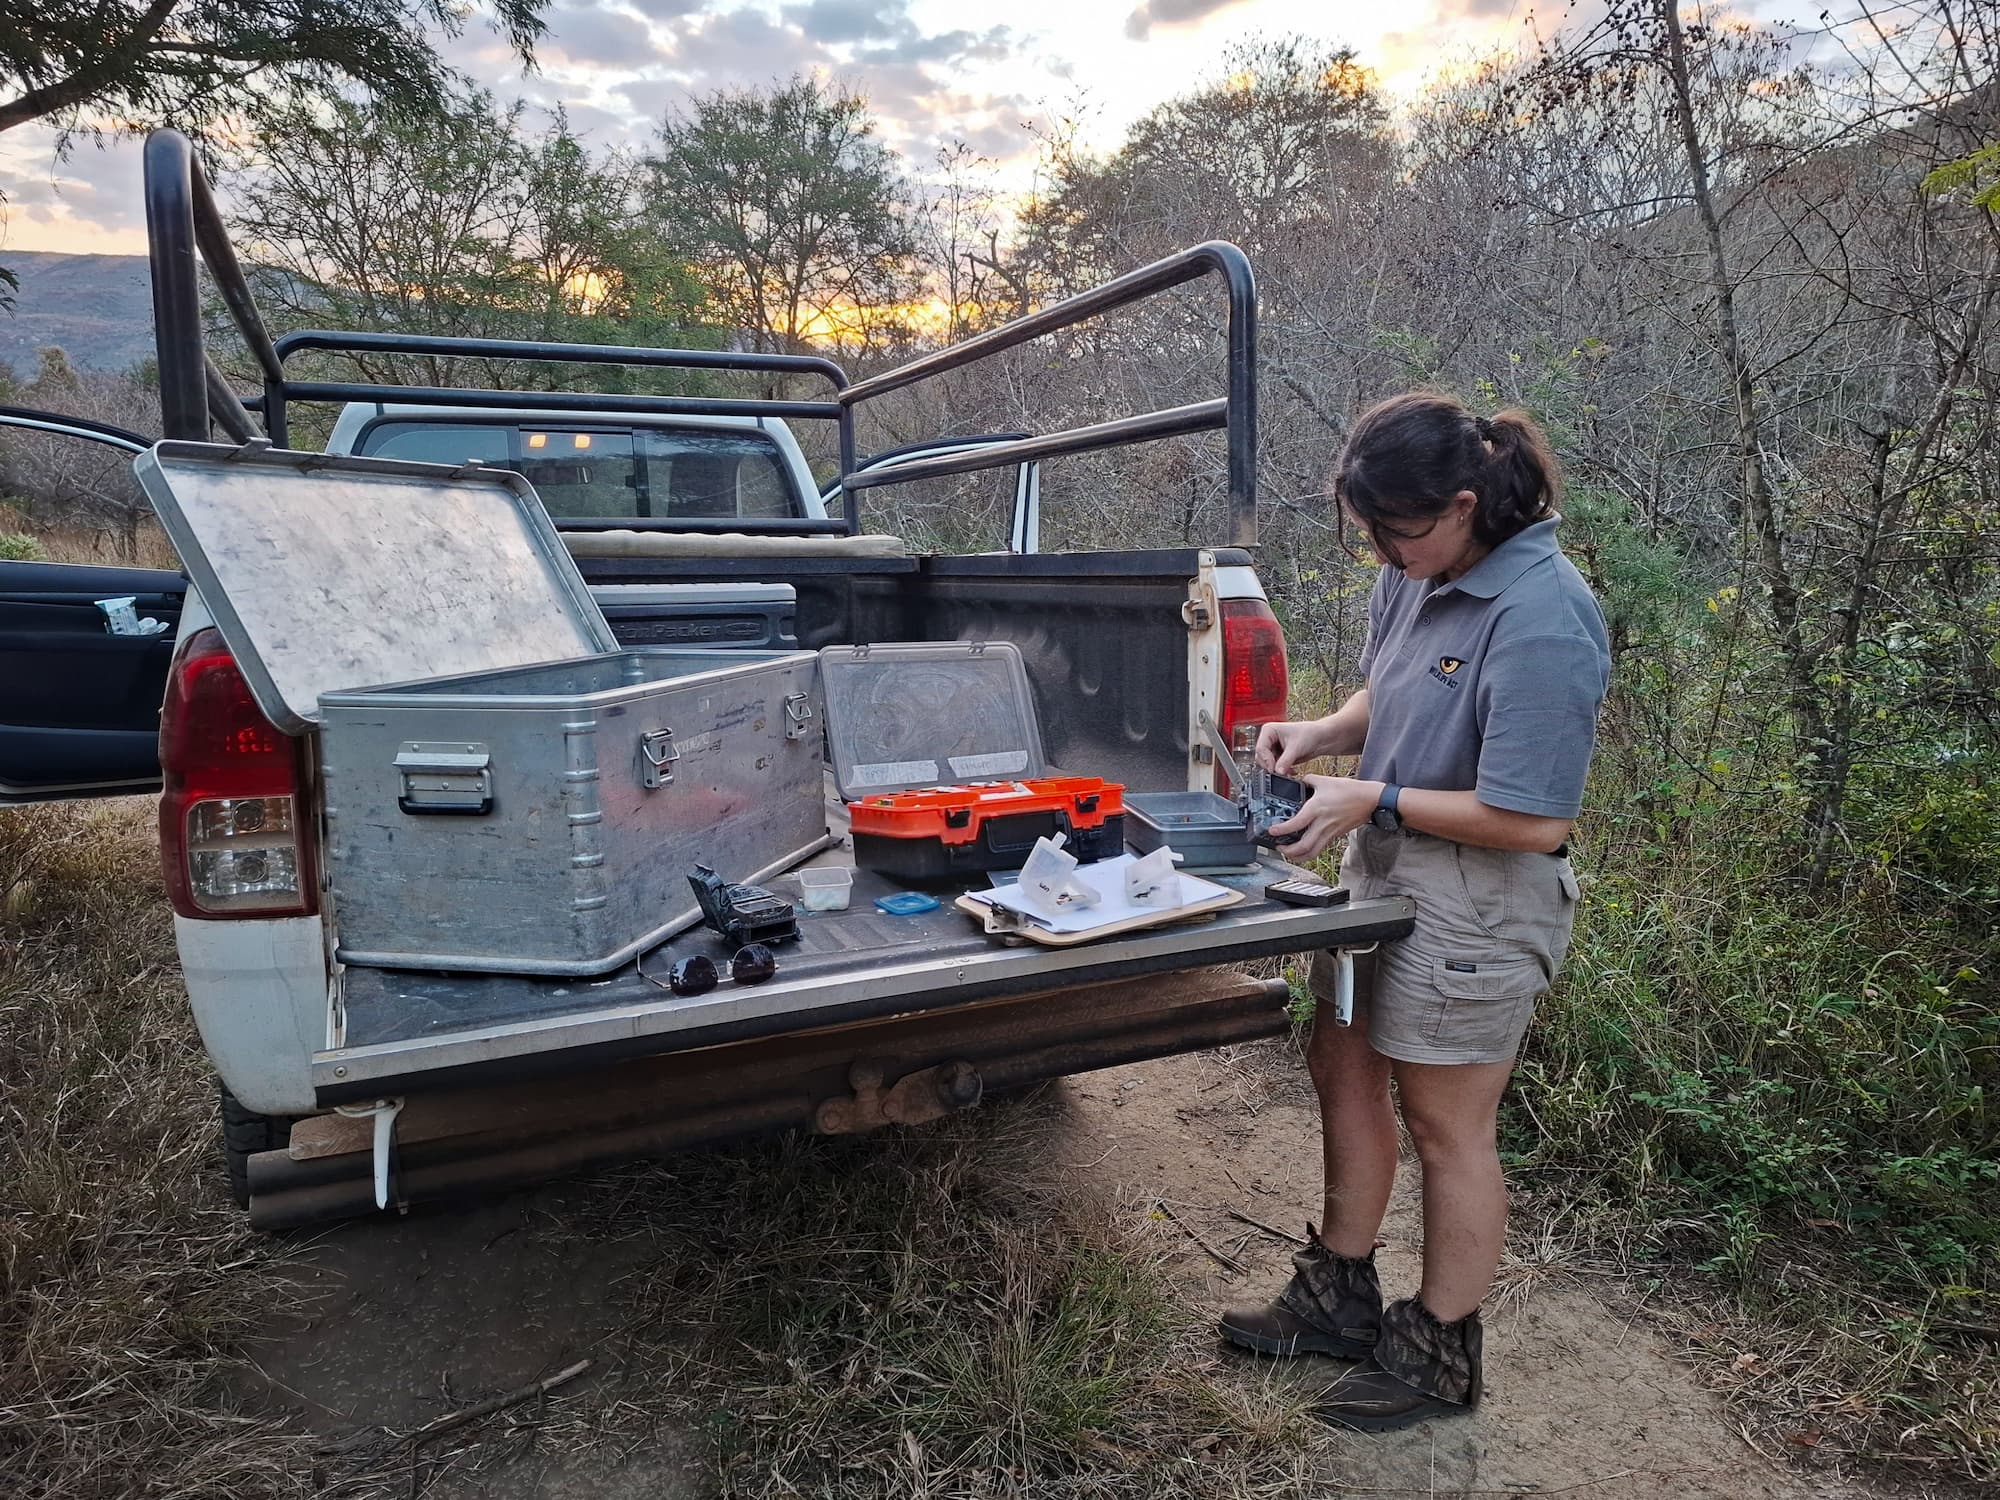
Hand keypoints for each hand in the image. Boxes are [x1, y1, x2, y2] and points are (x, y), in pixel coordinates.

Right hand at [1256, 719, 1322, 774]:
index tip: (1274, 769)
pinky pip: (1275, 767)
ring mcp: (1273, 748)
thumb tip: (1277, 772)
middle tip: (1281, 772)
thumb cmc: (1309, 734)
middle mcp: (1269, 739)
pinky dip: (1282, 771)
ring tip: (1289, 771)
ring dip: (1278, 770)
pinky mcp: (1279, 756)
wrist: (1320, 738)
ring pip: (1267, 764)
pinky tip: (1292, 771)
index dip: (1266, 760)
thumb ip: (1285, 761)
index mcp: (1269, 730)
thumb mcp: (1295, 748)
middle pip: (1261, 757)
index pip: (1260, 748)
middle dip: (1271, 766)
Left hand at [1266, 776, 1385, 861]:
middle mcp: (1322, 824)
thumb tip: (1297, 781)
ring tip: (1288, 853)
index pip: (1296, 824)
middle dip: (1287, 851)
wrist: (1370, 800)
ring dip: (1298, 856)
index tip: (1271, 831)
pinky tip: (1302, 849)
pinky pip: (1319, 849)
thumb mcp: (1324, 780)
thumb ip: (1307, 780)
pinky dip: (1309, 853)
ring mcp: (1329, 832)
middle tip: (1277, 847)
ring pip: (1312, 852)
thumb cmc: (1350, 790)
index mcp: (1317, 808)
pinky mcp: (1335, 836)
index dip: (1282, 830)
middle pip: (1303, 846)